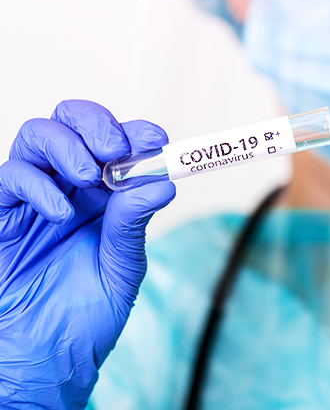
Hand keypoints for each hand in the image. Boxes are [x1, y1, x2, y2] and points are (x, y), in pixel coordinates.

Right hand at [0, 100, 175, 408]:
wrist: (44, 358)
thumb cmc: (84, 317)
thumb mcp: (122, 269)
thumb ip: (133, 224)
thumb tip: (162, 182)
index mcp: (108, 197)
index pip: (120, 145)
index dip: (136, 133)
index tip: (156, 140)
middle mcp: (71, 189)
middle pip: (74, 124)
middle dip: (97, 124)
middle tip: (116, 148)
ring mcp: (34, 198)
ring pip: (39, 136)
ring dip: (68, 144)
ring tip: (89, 175)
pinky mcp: (2, 215)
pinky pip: (10, 177)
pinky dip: (37, 184)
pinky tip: (60, 213)